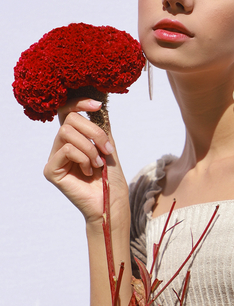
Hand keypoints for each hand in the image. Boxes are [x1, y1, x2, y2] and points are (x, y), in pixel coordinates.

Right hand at [43, 98, 128, 225]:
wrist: (111, 202)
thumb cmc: (111, 178)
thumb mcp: (108, 146)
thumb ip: (101, 127)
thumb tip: (99, 104)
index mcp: (73, 139)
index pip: (67, 112)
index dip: (80, 103)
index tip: (98, 105)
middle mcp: (60, 147)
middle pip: (69, 119)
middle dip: (93, 132)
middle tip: (107, 149)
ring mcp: (54, 159)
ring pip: (66, 132)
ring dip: (89, 147)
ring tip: (98, 163)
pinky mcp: (51, 170)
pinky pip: (66, 150)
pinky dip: (83, 158)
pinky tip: (89, 172)